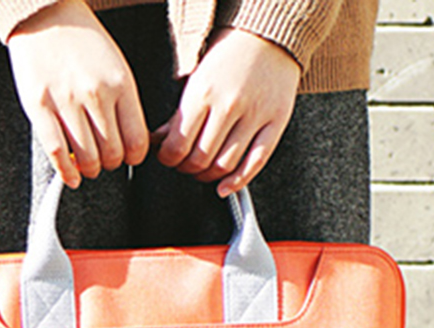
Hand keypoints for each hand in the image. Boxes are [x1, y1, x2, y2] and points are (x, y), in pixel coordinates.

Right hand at [7, 0, 149, 187]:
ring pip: (87, 159)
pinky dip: (66, 172)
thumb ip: (125, 103)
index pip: (137, 141)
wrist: (45, 13)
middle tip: (105, 159)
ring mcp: (66, 101)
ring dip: (90, 170)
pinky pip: (56, 152)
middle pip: (112, 154)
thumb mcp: (116, 66)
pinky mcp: (39, 106)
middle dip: (111, 164)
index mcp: (120, 84)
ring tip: (88, 165)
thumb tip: (133, 145)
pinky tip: (71, 178)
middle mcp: (95, 94)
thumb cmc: (84, 43)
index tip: (127, 156)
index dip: (134, 157)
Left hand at [153, 28, 300, 196]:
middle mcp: (229, 105)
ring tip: (203, 171)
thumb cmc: (230, 56)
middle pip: (200, 159)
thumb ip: (179, 114)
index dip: (169, 159)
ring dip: (208, 177)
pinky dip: (238, 182)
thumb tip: (158, 141)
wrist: (268, 35)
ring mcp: (254, 115)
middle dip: (186, 169)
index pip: (179, 144)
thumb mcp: (197, 79)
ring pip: (225, 165)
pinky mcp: (275, 123)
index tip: (168, 158)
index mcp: (203, 92)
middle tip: (184, 165)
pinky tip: (225, 187)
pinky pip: (256, 162)